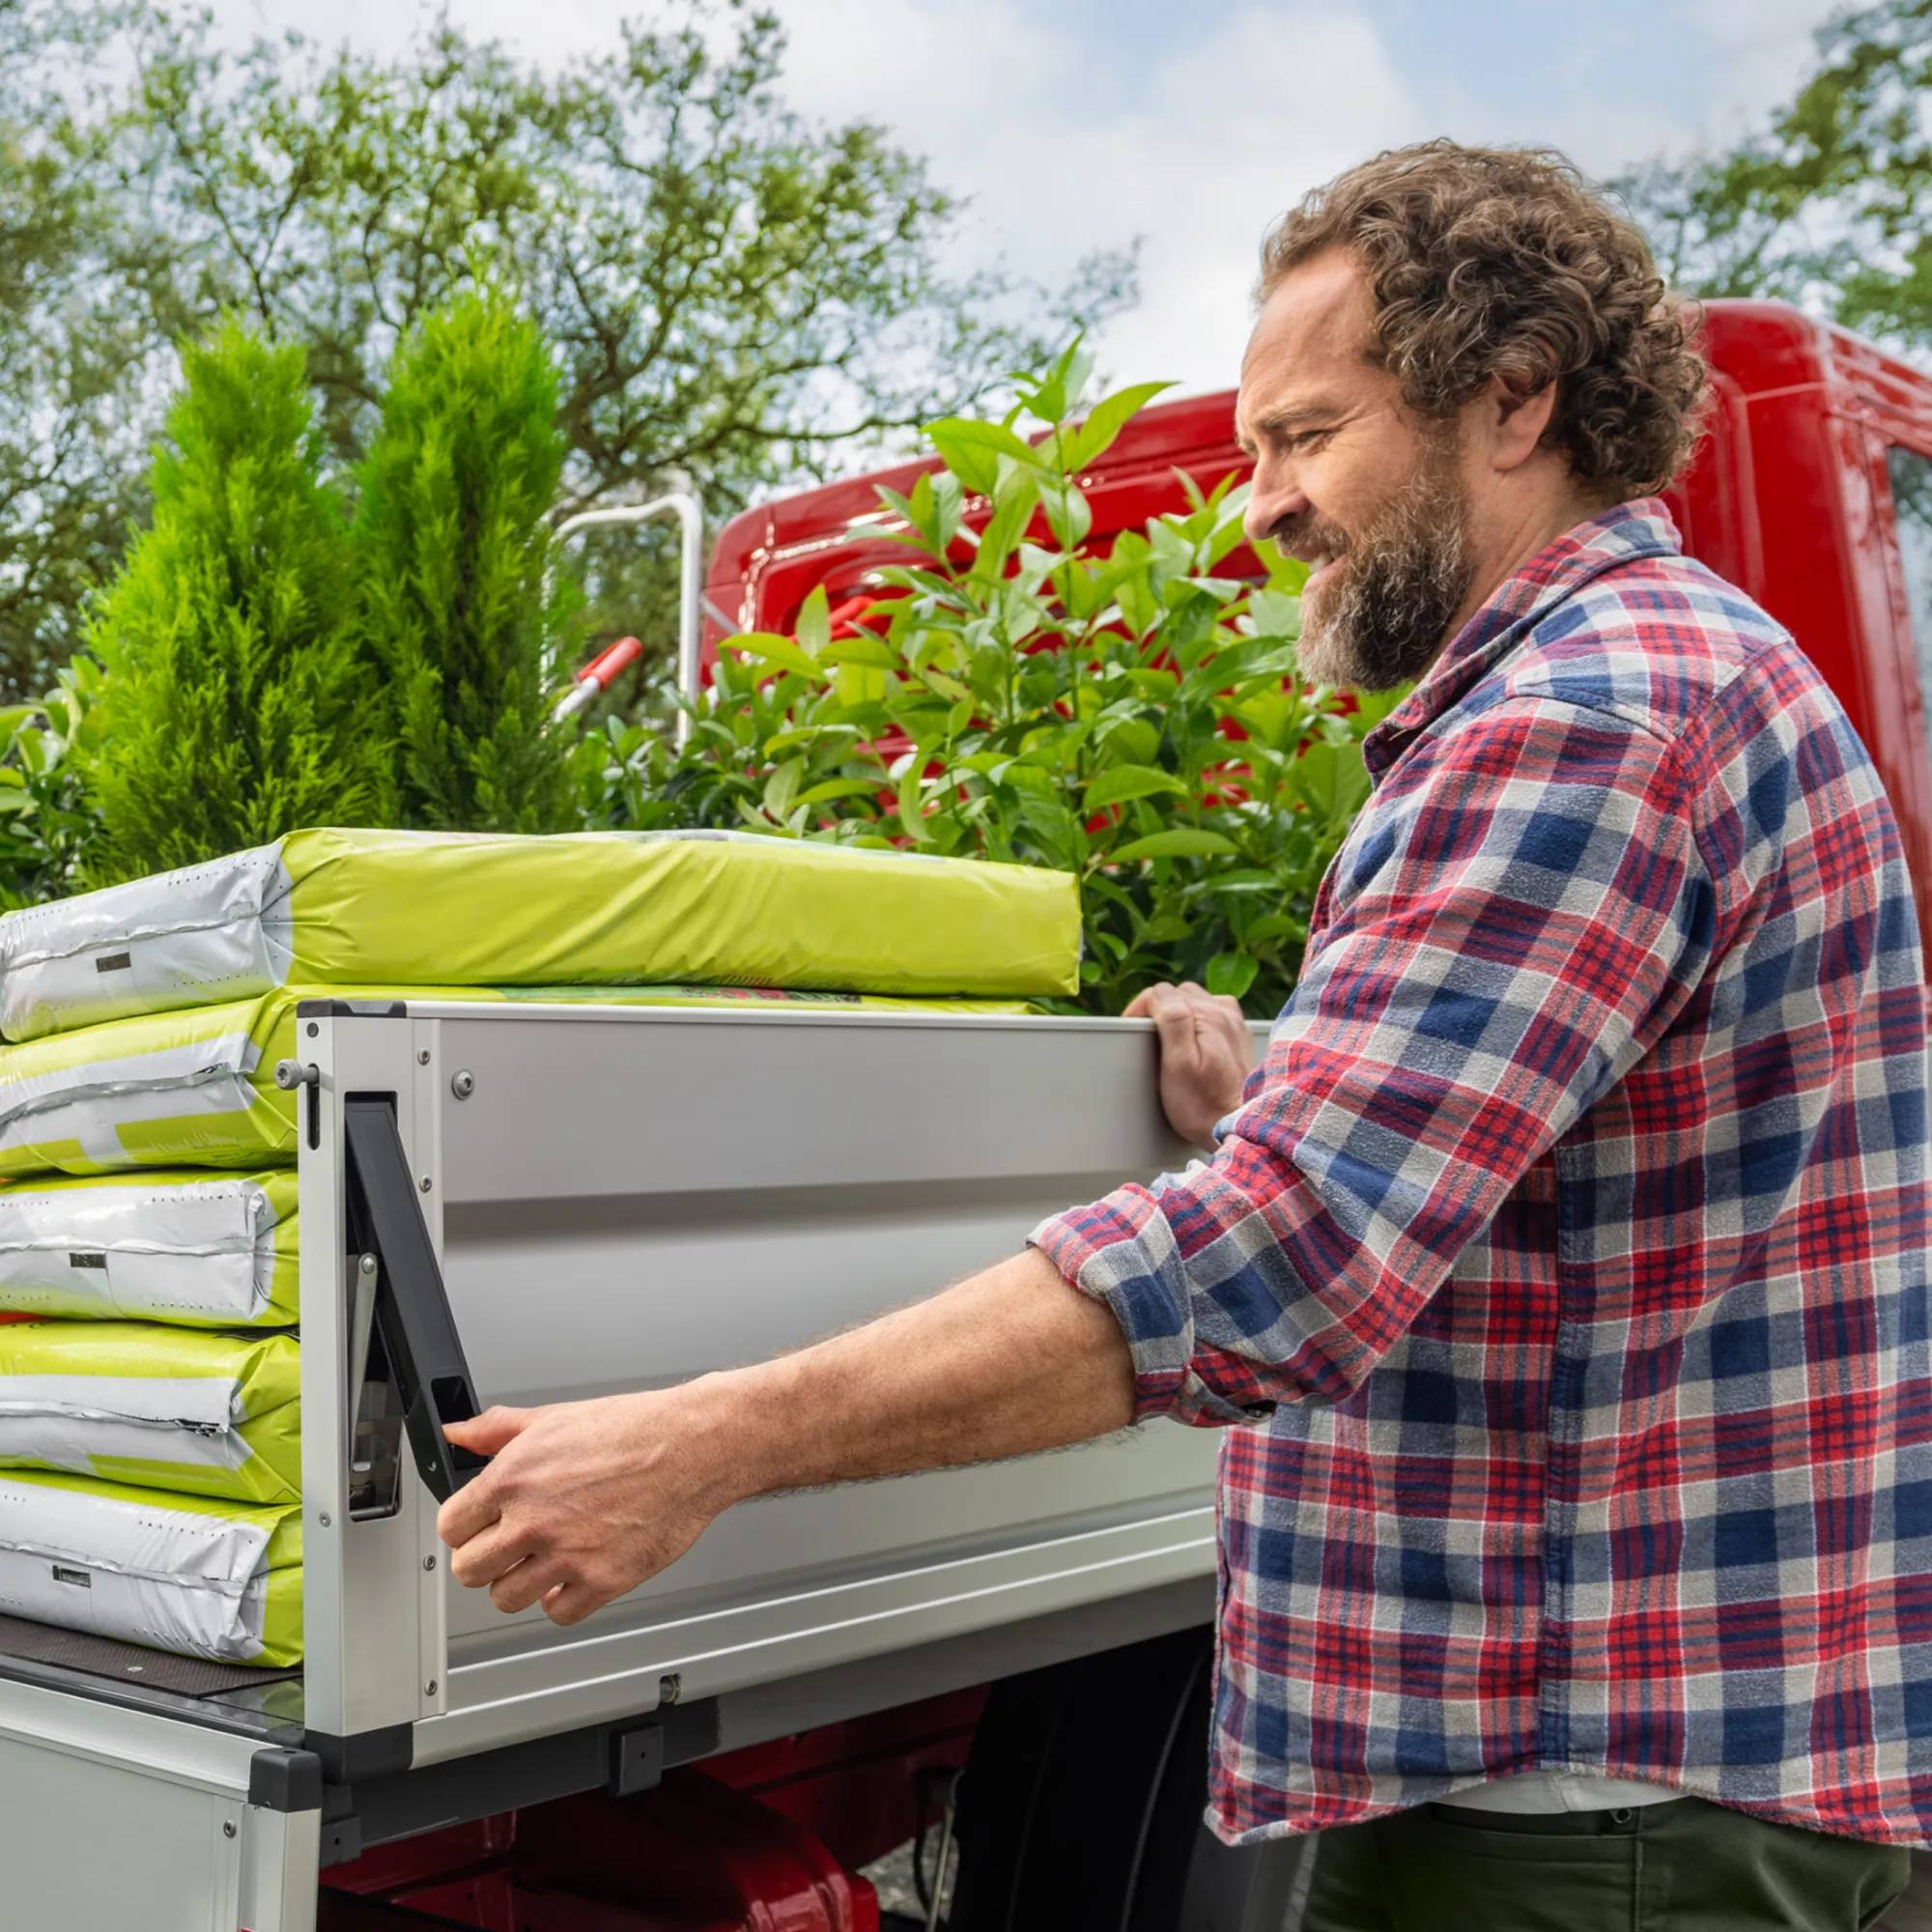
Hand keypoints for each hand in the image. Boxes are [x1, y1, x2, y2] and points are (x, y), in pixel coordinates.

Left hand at [437, 1386, 737, 1625]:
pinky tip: (571, 1576)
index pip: (451, 1527)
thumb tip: (458, 1433)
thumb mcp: (555, 1417)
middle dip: (485, 1557)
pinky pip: (558, 1614)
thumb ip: (496, 1429)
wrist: (693, 1447)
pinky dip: (562, 1600)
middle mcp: (533, 1522)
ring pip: (505, 1598)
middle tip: (508, 1545)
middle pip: (469, 1570)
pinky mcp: (602, 1582)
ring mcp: (566, 1556)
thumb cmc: (634, 1429)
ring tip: (540, 1560)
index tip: (479, 1524)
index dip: (465, 1525)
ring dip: (518, 1582)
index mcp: (513, 1479)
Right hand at [1125, 980, 1254, 1149]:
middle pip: (1180, 994)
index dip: (1140, 1009)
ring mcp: (1234, 1026)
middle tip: (1147, 1036)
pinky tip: (1192, 1043)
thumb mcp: (1178, 1063)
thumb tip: (1161, 994)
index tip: (1132, 1029)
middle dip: (1159, 1009)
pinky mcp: (1239, 1039)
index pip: (1162, 993)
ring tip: (1168, 1040)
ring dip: (1179, 1014)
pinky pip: (1213, 1016)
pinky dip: (1198, 1023)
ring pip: (1198, 1002)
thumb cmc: (1205, 1104)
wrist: (1240, 1126)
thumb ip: (1172, 1021)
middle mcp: (1225, 1015)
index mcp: (1208, 1016)